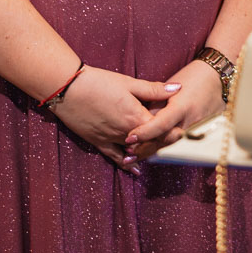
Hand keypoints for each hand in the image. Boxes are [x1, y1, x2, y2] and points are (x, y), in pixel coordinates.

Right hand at [49, 66, 181, 168]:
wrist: (68, 88)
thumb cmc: (98, 82)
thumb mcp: (129, 83)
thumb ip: (154, 89)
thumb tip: (178, 89)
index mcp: (136, 117)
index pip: (163, 131)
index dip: (174, 133)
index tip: (184, 132)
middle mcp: (126, 133)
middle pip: (151, 144)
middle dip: (164, 144)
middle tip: (176, 144)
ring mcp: (112, 139)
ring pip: (136, 153)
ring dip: (148, 153)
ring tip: (161, 153)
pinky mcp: (99, 142)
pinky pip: (116, 158)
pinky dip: (128, 165)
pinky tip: (137, 170)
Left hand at [124, 60, 224, 157]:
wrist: (219, 78)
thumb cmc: (192, 77)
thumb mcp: (171, 87)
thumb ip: (156, 104)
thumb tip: (140, 120)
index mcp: (182, 107)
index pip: (160, 125)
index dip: (144, 133)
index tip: (128, 139)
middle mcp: (191, 121)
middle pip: (166, 141)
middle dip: (146, 150)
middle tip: (127, 155)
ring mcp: (197, 130)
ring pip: (171, 146)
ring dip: (153, 152)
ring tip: (134, 157)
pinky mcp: (200, 133)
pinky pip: (179, 144)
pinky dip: (165, 148)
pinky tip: (151, 153)